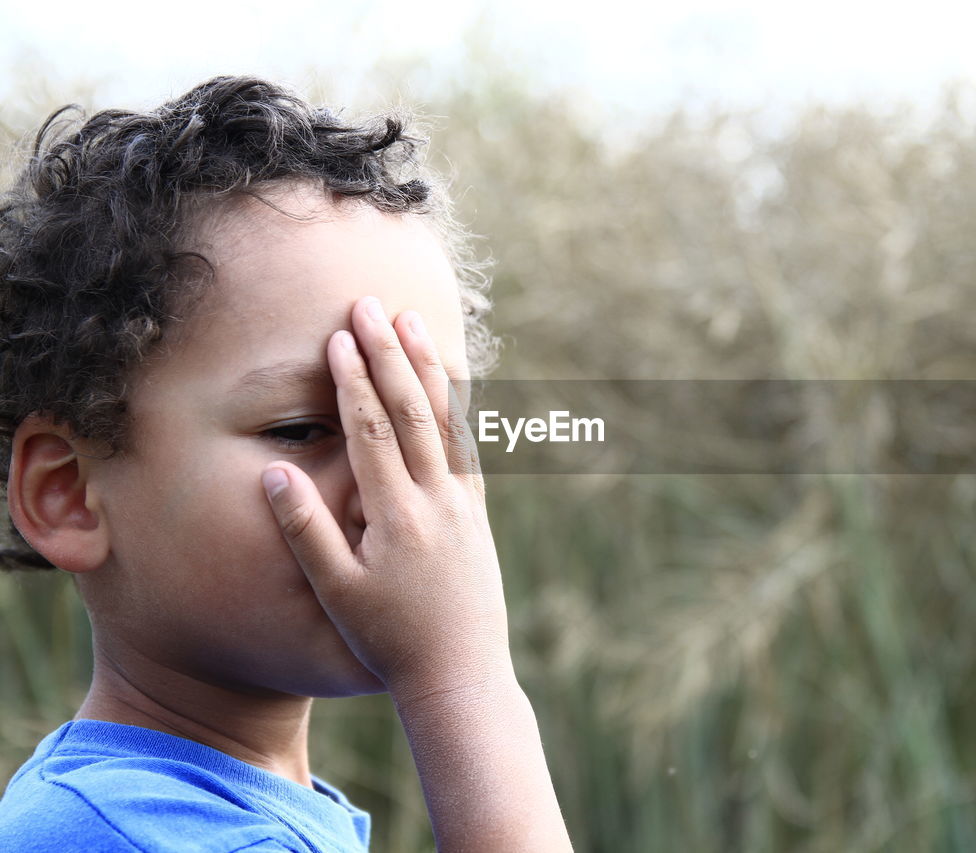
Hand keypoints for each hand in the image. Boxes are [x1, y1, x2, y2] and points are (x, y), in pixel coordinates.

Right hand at [260, 295, 508, 696]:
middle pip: (410, 412)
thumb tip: (276, 471)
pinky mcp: (478, 514)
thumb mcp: (337, 592)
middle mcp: (435, 500)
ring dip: (427, 369)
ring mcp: (462, 504)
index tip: (339, 337)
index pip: (371, 431)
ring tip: (413, 323)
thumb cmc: (389, 638)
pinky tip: (451, 383)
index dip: (353, 381)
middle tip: (370, 306)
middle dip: (388, 355)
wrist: (460, 671)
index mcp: (396, 515)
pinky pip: (469, 448)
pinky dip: (459, 408)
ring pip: (446, 422)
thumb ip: (306, 531)